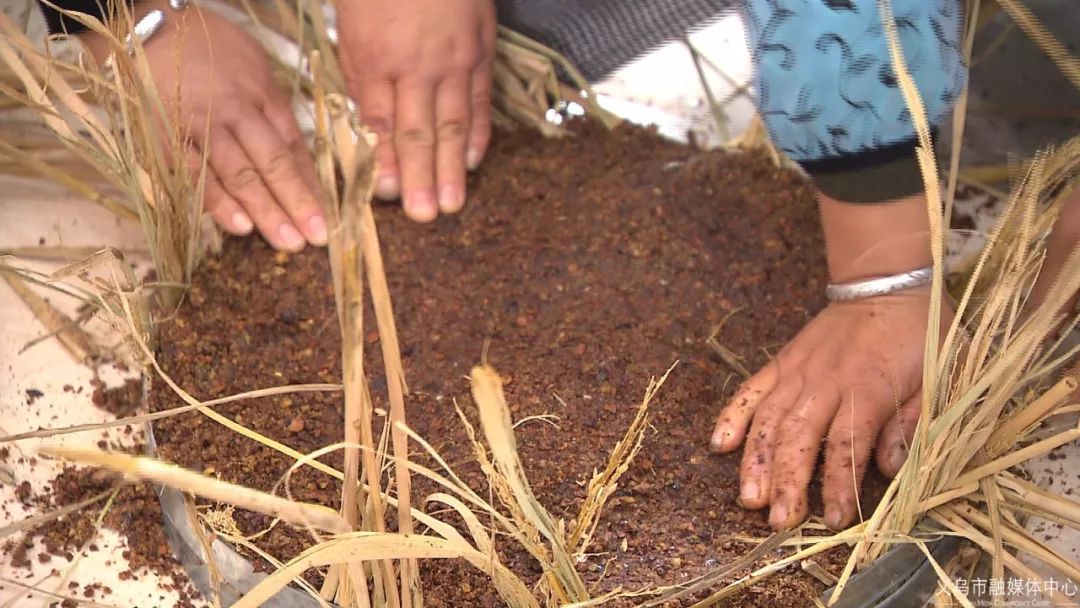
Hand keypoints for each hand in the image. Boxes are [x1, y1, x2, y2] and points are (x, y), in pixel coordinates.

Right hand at [80, 2, 325, 250]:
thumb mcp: (253, 68)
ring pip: (239, 173)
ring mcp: (201, 126)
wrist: (145, 26)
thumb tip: (296, 156)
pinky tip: (237, 225)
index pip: (293, 148)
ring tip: (285, 240)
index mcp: (262, 96)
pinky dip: (217, 201)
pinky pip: (195, 174)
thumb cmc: (205, 48)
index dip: (311, 185)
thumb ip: (273, 111)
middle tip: (315, 238)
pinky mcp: (167, 138)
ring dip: (265, 210)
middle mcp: (237, 113)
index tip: (327, 217)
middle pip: (272, 163)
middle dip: (296, 203)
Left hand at [336, 0, 495, 221]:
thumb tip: (365, 122)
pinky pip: (479, 101)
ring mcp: (454, 61)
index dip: (384, 164)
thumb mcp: (353, 24)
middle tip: (424, 217)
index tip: (384, 197)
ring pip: (452, 124)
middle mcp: (417, 66)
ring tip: (453, 204)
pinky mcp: (480, 52)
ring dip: (452, 168)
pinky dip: (477, 133)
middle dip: (420, 179)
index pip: (380, 124)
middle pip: (418, 132)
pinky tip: (474, 160)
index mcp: (377, 58)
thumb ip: (360, 74)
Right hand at [711, 289, 951, 530]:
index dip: (838, 485)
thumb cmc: (920, 334)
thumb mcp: (938, 377)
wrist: (887, 283)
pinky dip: (732, 415)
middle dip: (786, 482)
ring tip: (748, 497)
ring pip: (768, 420)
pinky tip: (719, 445)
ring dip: (755, 460)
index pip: (846, 446)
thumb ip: (912, 423)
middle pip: (798, 438)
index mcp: (867, 390)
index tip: (833, 519)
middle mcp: (824, 382)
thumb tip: (890, 467)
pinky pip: (751, 390)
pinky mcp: (781, 362)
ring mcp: (797, 371)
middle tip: (778, 521)